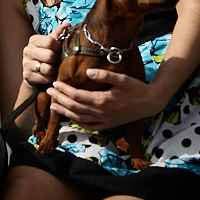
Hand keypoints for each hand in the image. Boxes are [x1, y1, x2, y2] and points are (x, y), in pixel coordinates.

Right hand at [24, 23, 67, 84]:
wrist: (33, 73)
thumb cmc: (45, 56)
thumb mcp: (51, 44)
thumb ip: (58, 34)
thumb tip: (68, 24)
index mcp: (34, 40)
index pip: (50, 41)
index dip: (58, 47)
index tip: (58, 50)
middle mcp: (27, 50)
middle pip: (50, 56)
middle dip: (56, 60)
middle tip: (55, 61)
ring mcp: (26, 63)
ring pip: (48, 69)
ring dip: (54, 70)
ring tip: (52, 68)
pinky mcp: (27, 76)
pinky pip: (46, 78)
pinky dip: (50, 78)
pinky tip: (47, 75)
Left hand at [46, 68, 161, 131]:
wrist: (150, 102)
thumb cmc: (136, 88)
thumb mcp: (121, 78)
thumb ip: (104, 75)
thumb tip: (88, 72)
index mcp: (102, 101)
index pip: (76, 96)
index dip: (63, 90)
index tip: (54, 83)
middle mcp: (101, 113)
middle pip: (74, 107)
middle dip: (60, 99)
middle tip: (49, 91)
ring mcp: (104, 120)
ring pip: (79, 119)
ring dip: (64, 112)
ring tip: (53, 106)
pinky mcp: (108, 124)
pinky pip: (89, 127)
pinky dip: (78, 123)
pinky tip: (71, 118)